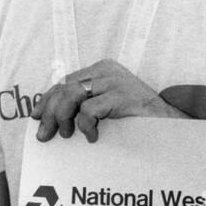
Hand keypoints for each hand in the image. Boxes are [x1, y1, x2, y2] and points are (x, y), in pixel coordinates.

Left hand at [32, 59, 186, 142]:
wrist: (169, 125)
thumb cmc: (137, 119)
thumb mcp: (108, 105)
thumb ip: (86, 103)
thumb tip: (52, 117)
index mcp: (101, 69)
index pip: (65, 81)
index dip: (46, 99)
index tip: (36, 116)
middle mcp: (106, 71)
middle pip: (64, 88)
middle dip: (49, 112)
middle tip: (45, 134)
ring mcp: (115, 81)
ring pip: (72, 96)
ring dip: (62, 118)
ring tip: (67, 135)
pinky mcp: (122, 96)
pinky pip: (90, 110)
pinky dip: (85, 126)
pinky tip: (92, 136)